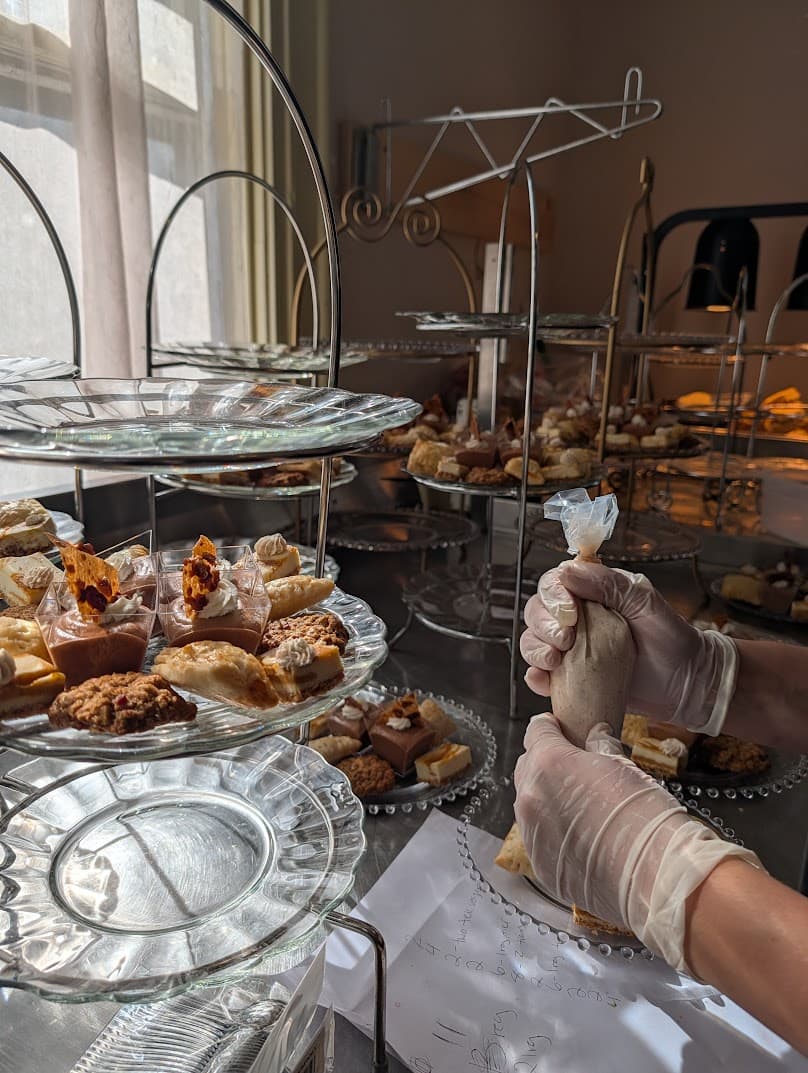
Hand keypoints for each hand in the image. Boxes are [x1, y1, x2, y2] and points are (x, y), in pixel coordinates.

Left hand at [513, 714, 761, 971]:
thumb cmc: (642, 813)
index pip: (536, 731)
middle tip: (572, 770)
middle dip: (545, 764)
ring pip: (530, 806)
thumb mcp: (623, 766)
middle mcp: (531, 797)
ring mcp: (532, 835)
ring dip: (547, 801)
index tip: (561, 731)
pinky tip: (580, 840)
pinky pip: (539, 840)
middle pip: (527, 768)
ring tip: (578, 809)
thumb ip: (600, 747)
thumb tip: (595, 737)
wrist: (652, 876)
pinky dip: (553, 834)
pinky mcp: (541, 867)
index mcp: (549, 763)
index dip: (550, 728)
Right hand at [520, 560, 736, 731]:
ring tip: (556, 661)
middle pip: (537, 612)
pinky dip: (536, 677)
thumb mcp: (646, 603)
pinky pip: (540, 676)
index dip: (553, 594)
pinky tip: (546, 680)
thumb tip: (569, 572)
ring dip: (536, 649)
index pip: (555, 583)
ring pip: (532, 642)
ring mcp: (571, 651)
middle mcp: (576, 620)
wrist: (687, 684)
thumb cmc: (672, 639)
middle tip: (565, 638)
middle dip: (542, 624)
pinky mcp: (570, 680)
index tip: (568, 610)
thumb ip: (610, 584)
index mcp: (592, 594)